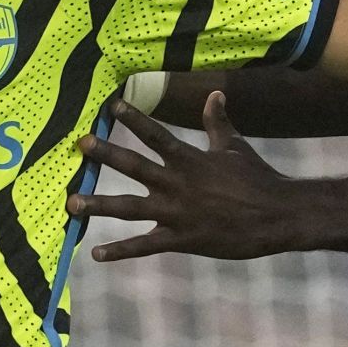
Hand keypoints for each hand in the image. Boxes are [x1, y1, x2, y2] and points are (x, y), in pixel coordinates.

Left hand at [68, 94, 298, 261]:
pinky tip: (96, 253)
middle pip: (135, 167)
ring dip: (100, 205)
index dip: (135, 119)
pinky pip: (145, 246)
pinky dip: (120, 250)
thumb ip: (218, 122)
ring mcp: (178, 214)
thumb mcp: (235, 147)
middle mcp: (179, 185)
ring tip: (71, 203)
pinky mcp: (181, 240)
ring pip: (131, 208)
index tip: (112, 106)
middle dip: (106, 155)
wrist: (276, 217)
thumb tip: (215, 93)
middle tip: (80, 145)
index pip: (157, 135)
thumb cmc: (257, 178)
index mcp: (190, 160)